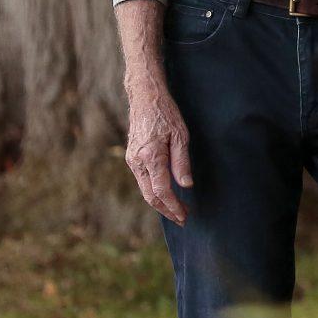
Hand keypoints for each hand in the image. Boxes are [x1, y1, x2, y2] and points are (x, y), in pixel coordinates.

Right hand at [125, 83, 194, 225]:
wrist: (145, 97)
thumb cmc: (165, 114)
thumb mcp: (181, 135)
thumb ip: (182, 162)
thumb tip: (186, 185)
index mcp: (150, 157)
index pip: (161, 191)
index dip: (173, 206)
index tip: (184, 216)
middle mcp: (137, 162)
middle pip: (150, 196)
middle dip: (167, 210)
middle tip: (183, 219)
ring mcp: (132, 160)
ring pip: (145, 190)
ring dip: (161, 203)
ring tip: (177, 210)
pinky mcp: (132, 157)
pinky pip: (143, 180)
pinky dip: (154, 191)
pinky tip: (166, 194)